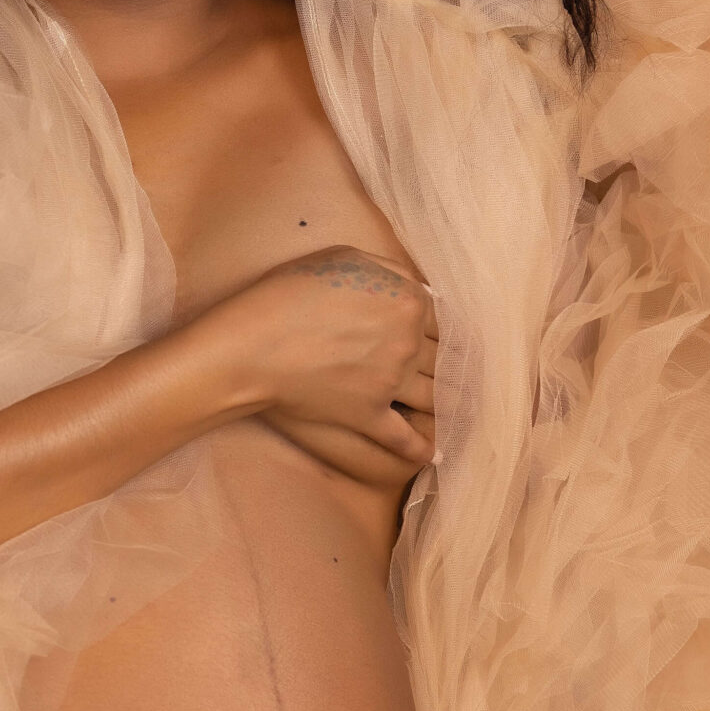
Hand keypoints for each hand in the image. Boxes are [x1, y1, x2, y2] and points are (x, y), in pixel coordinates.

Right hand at [210, 245, 436, 485]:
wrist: (252, 345)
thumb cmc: (288, 293)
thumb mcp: (343, 258)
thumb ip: (388, 270)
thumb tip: (417, 288)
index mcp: (407, 301)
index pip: (440, 317)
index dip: (437, 327)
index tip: (436, 337)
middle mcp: (407, 343)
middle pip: (444, 356)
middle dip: (450, 364)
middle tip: (456, 374)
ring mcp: (391, 382)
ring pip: (435, 397)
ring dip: (448, 403)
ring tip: (455, 407)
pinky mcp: (370, 415)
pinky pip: (406, 438)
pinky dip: (421, 448)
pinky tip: (432, 452)